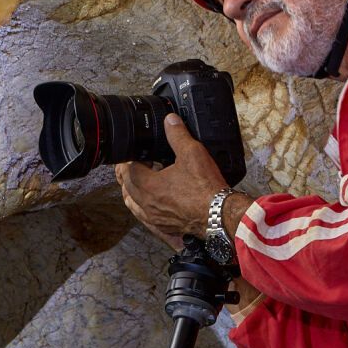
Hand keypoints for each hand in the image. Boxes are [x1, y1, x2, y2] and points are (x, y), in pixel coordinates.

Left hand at [116, 115, 226, 246]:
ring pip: (132, 204)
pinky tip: (148, 204)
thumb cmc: (206, 189)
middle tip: (133, 163)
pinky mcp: (164, 226)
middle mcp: (148, 204)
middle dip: (127, 173)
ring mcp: (155, 218)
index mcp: (149, 186)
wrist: (220, 214)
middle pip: (127, 187)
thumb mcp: (192, 153)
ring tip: (135, 182)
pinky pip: (144, 218)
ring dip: (131, 191)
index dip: (131, 157)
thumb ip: (177, 135)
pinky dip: (141, 208)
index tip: (138, 152)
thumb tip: (170, 121)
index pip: (129, 169)